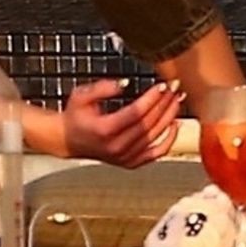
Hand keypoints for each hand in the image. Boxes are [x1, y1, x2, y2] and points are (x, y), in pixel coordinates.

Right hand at [62, 78, 184, 167]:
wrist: (68, 139)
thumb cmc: (75, 116)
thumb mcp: (81, 95)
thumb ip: (101, 88)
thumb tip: (124, 83)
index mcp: (105, 129)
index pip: (136, 112)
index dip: (152, 98)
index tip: (162, 86)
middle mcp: (116, 146)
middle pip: (149, 123)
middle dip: (164, 103)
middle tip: (175, 89)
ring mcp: (124, 157)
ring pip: (155, 136)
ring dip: (169, 117)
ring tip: (177, 101)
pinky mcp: (130, 163)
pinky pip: (156, 153)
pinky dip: (169, 140)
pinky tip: (174, 124)